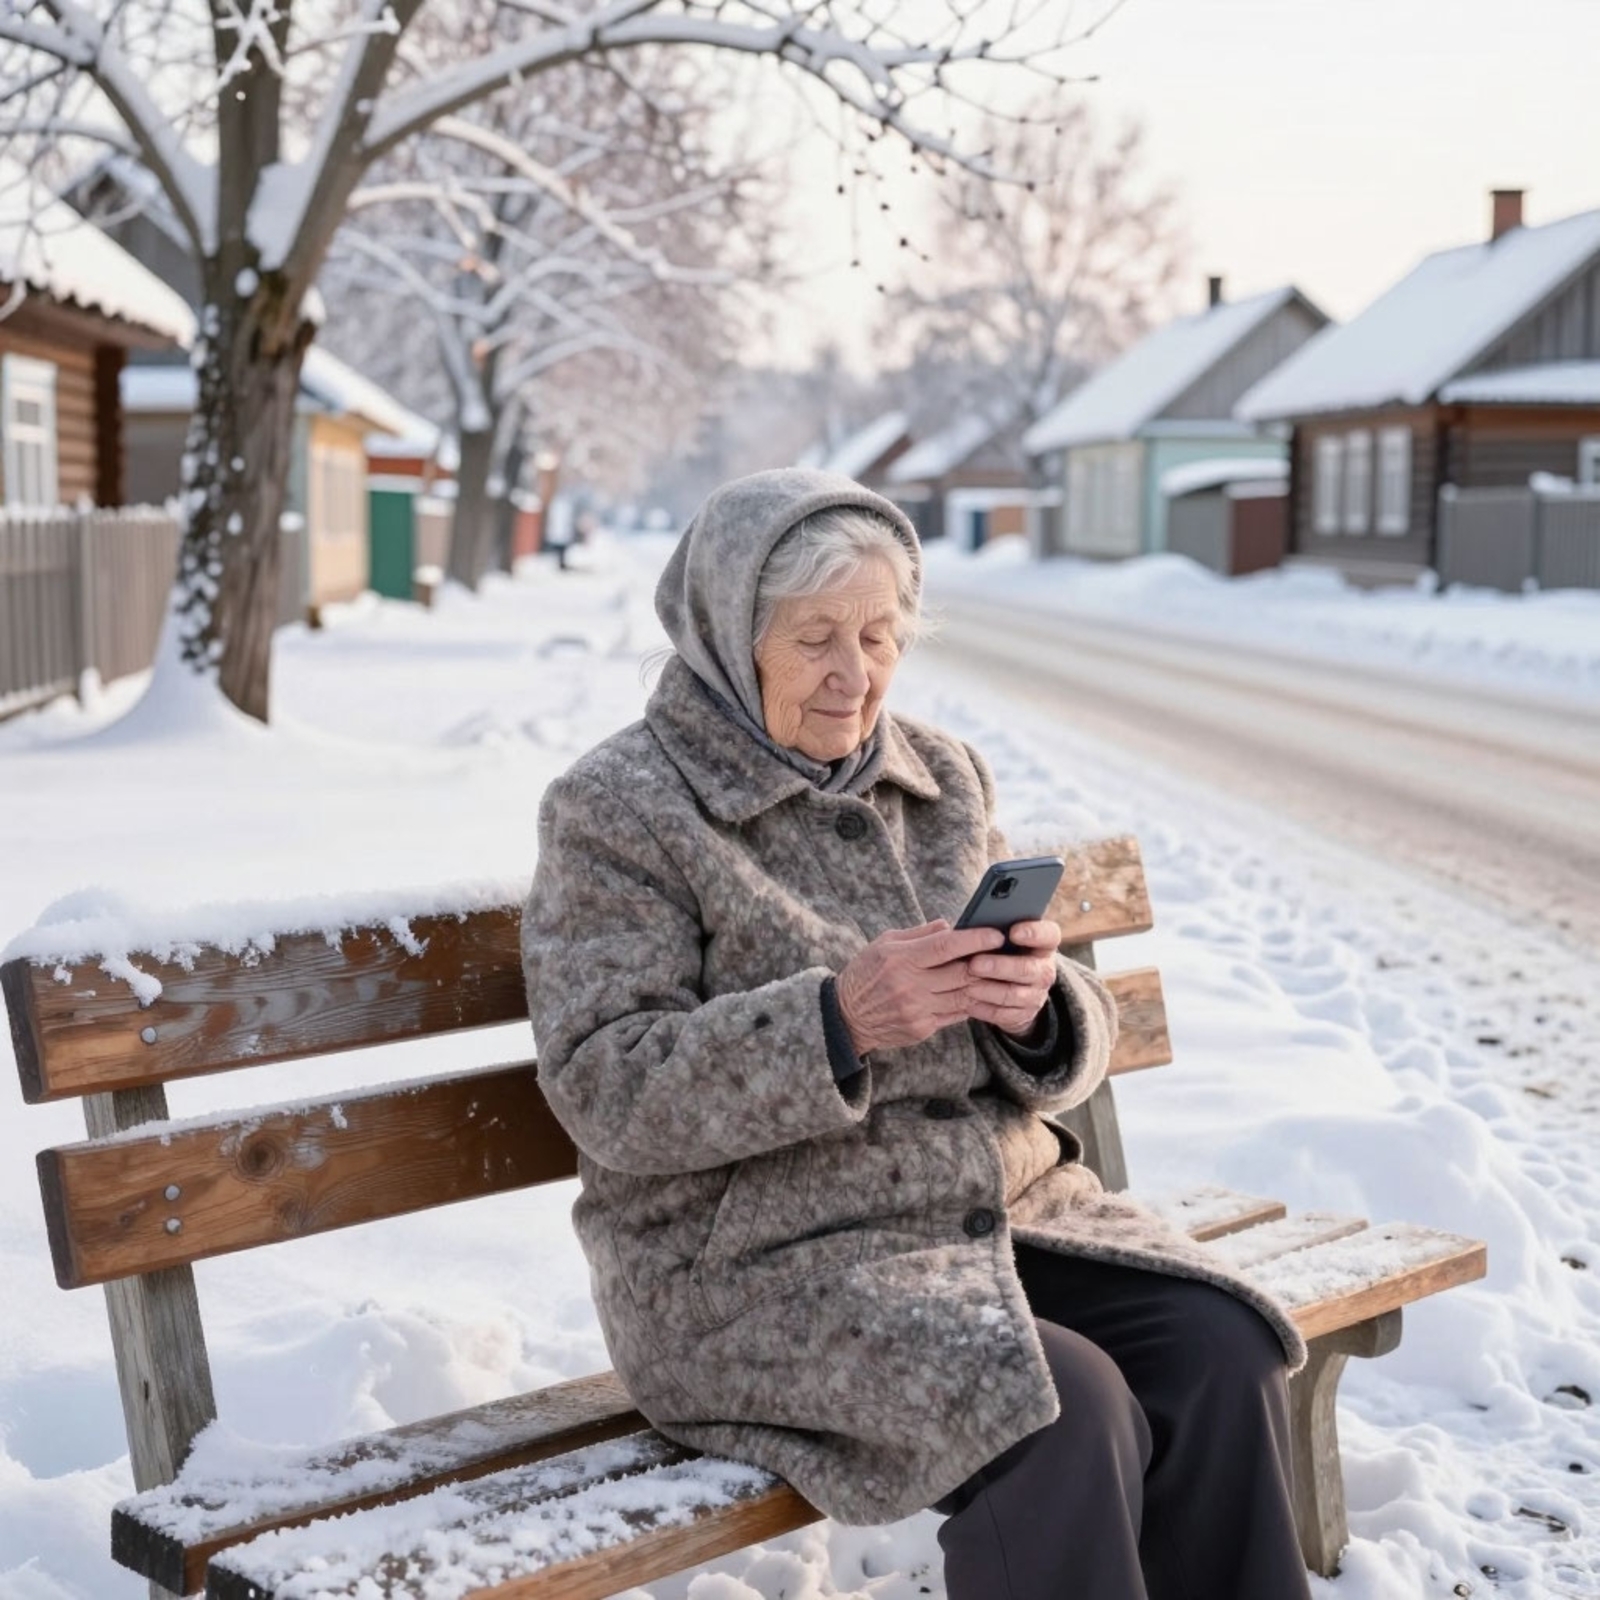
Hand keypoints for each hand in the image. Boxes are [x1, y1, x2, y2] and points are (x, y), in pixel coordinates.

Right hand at [836, 920, 1005, 1055]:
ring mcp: (917, 1010)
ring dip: (984, 984)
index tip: (997, 934)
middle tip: (1005, 952)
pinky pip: (956, 1014)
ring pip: (964, 995)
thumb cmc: (866, 972)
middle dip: (987, 962)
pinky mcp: (922, 1028)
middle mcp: (910, 985)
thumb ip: (919, 934)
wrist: (846, 1016)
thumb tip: (950, 925)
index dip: (975, 939)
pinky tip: (979, 992)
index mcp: (901, 959)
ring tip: (998, 972)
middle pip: (961, 972)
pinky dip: (970, 1002)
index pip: (946, 946)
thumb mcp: (884, 944)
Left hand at [961, 919, 1061, 1037]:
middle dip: (999, 966)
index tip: (1013, 931)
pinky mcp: (1024, 1014)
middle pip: (1027, 969)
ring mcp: (1037, 994)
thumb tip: (957, 924)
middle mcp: (1045, 970)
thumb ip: (992, 929)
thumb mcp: (1002, 938)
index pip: (1049, 935)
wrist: (1010, 986)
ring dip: (988, 990)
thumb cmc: (1000, 951)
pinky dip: (984, 1008)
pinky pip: (1004, 1015)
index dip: (1034, 933)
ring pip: (1014, 994)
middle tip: (974, 963)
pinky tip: (967, 1002)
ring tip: (966, 985)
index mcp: (1043, 944)